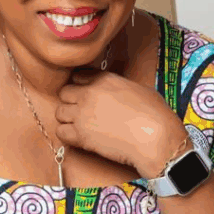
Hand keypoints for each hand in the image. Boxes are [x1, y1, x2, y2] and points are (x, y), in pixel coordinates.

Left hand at [55, 69, 185, 177]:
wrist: (154, 138)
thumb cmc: (154, 114)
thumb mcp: (139, 89)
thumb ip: (120, 87)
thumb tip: (117, 93)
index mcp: (104, 79)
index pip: (78, 76)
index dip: (81, 86)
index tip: (86, 94)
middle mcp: (89, 94)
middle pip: (64, 93)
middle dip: (71, 101)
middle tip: (82, 110)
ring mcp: (82, 114)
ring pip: (59, 112)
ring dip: (67, 118)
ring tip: (79, 125)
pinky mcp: (80, 136)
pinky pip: (60, 132)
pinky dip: (67, 135)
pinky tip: (78, 137)